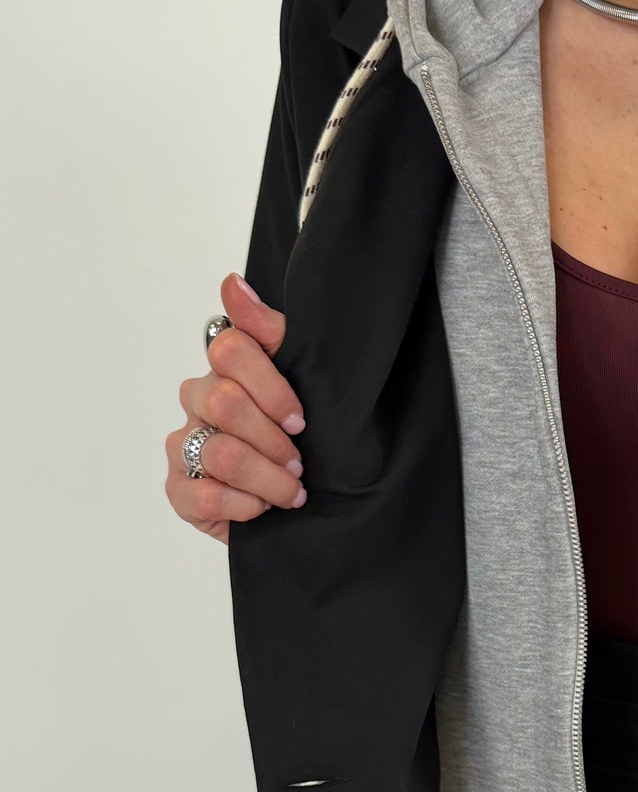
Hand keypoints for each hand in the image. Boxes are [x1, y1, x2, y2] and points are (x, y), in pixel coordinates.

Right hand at [166, 272, 307, 542]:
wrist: (304, 503)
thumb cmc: (299, 436)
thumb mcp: (303, 380)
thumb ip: (271, 332)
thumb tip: (233, 283)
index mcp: (225, 369)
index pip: (228, 349)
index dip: (269, 386)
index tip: (299, 419)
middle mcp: (198, 401)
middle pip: (224, 402)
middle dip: (272, 438)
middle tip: (298, 462)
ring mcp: (182, 446)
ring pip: (221, 453)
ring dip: (268, 478)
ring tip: (292, 492)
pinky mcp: (179, 491)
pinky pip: (203, 496)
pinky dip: (244, 506)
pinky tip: (262, 509)